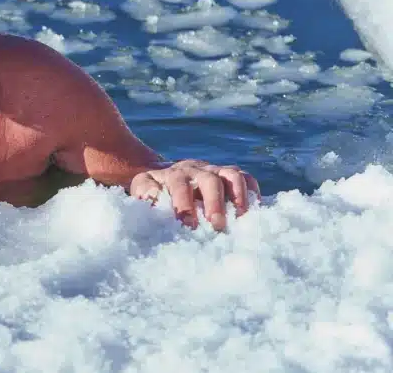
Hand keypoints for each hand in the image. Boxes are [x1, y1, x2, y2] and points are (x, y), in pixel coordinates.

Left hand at [129, 159, 259, 230]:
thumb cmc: (154, 189)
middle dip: (215, 203)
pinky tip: (253, 210)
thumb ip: (145, 194)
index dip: (184, 204)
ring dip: (238, 196)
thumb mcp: (142, 189)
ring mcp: (215, 170)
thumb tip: (152, 198)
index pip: (179, 185)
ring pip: (232, 174)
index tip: (188, 225)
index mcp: (173, 174)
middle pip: (209, 180)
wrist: (164, 175)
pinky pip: (246, 178)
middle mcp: (196, 170)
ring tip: (241, 218)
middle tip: (217, 225)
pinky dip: (252, 191)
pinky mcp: (228, 176)